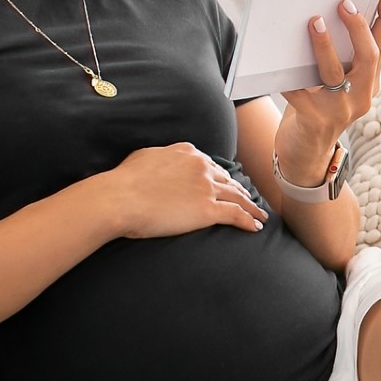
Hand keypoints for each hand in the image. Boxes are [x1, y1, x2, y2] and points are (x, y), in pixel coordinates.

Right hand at [105, 143, 268, 238]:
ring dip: (251, 207)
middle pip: (227, 180)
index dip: (221, 176)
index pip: (210, 165)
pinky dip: (249, 220)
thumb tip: (161, 162)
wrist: (120, 198)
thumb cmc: (124, 181)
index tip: (227, 184)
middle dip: (239, 191)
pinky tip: (256, 226)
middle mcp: (201, 167)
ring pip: (237, 197)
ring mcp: (206, 187)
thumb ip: (161, 158)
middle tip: (248, 199)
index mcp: (187, 153)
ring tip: (259, 215)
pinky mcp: (207, 209)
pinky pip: (235, 214)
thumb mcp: (144, 157)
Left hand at [277, 0, 380, 168]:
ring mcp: (340, 111)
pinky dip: (289, 77)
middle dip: (358, 28)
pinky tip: (278, 61)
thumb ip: (342, 55)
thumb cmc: (319, 105)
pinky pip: (300, 93)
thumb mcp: (339, 82)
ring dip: (325, 46)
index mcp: (369, 81)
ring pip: (335, 73)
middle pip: (368, 58)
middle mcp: (361, 96)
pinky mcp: (315, 121)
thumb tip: (331, 10)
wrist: (305, 151)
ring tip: (315, 22)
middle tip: (345, 3)